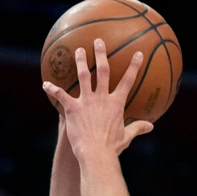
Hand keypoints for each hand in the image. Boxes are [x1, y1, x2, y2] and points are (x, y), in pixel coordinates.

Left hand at [42, 38, 152, 157]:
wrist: (96, 154)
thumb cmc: (112, 147)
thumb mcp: (127, 137)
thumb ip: (138, 128)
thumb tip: (151, 126)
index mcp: (116, 104)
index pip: (128, 81)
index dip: (134, 66)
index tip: (137, 54)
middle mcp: (102, 98)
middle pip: (103, 71)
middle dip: (101, 54)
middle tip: (98, 41)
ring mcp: (86, 101)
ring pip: (83, 76)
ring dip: (80, 61)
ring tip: (79, 51)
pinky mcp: (72, 108)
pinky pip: (61, 95)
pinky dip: (52, 89)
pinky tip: (45, 85)